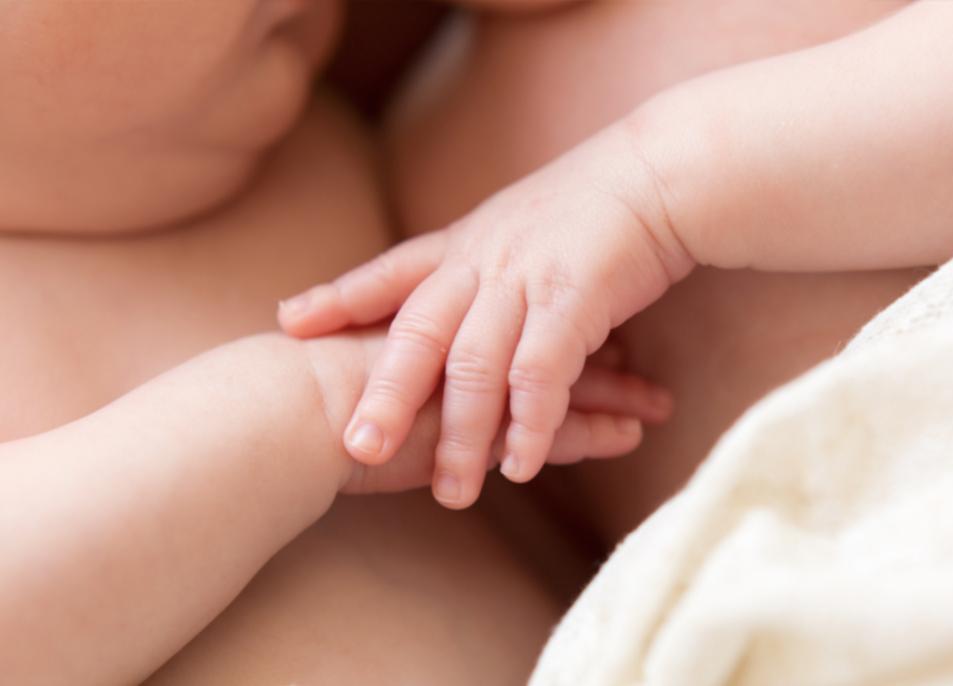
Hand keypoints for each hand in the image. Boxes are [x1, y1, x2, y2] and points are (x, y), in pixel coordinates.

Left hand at [280, 126, 692, 507]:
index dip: (340, 298)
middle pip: (419, 333)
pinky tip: (523, 466)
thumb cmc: (594, 207)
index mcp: (466, 243)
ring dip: (463, 435)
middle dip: (386, 394)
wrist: (660, 174)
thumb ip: (479, 261)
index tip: (290, 324)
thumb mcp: (517, 225)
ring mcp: (526, 279)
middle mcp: (483, 261)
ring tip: (453, 492)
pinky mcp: (575, 298)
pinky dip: (530, 424)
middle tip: (358, 450)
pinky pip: (541, 373)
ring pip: (475, 366)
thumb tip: (456, 295)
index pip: (390, 272)